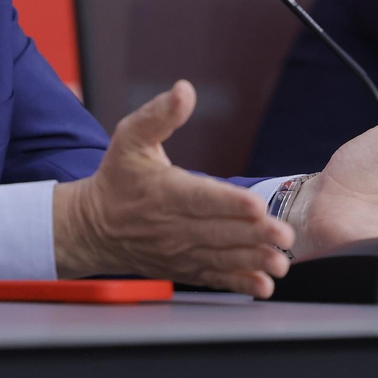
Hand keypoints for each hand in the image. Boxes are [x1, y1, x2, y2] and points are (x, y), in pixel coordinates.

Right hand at [53, 80, 293, 296]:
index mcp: (164, 191)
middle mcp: (172, 226)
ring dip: (253, 260)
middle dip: (254, 234)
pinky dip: (238, 284)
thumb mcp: (130, 138)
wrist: (93, 228)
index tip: (256, 205)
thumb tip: (184, 90)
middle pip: (218, 232)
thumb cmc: (117, 179)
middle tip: (284, 234)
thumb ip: (159, 114)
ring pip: (220, 257)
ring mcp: (179, 252)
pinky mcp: (183, 269)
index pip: (200, 198)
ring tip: (280, 263)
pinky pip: (213, 278)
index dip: (229, 203)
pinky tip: (262, 286)